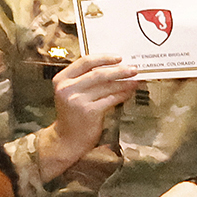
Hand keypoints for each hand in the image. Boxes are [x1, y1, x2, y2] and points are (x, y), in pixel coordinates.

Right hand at [39, 57, 137, 180]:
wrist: (68, 139)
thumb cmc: (73, 114)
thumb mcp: (71, 92)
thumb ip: (84, 79)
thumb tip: (112, 67)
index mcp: (61, 79)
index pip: (85, 61)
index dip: (104, 58)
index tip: (118, 58)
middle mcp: (67, 88)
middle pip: (98, 73)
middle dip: (119, 70)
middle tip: (133, 68)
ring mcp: (78, 100)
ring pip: (107, 86)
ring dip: (124, 83)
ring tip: (135, 80)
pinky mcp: (89, 111)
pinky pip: (111, 99)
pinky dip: (122, 94)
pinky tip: (129, 93)